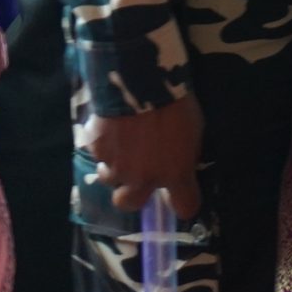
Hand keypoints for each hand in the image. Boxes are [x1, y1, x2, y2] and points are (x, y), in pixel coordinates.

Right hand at [79, 96, 204, 215]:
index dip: (184, 204)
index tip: (182, 199)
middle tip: (135, 177)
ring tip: (121, 146)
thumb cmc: (177, 106)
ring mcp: (116, 167)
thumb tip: (178, 163)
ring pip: (109, 179)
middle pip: (129, 203)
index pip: (185, 205)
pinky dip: (104, 145)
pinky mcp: (97, 151)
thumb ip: (184, 155)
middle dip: (131, 194)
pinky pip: (99, 154)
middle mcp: (143, 179)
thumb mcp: (194, 131)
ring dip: (114, 167)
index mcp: (175, 173)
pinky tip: (112, 127)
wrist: (142, 86)